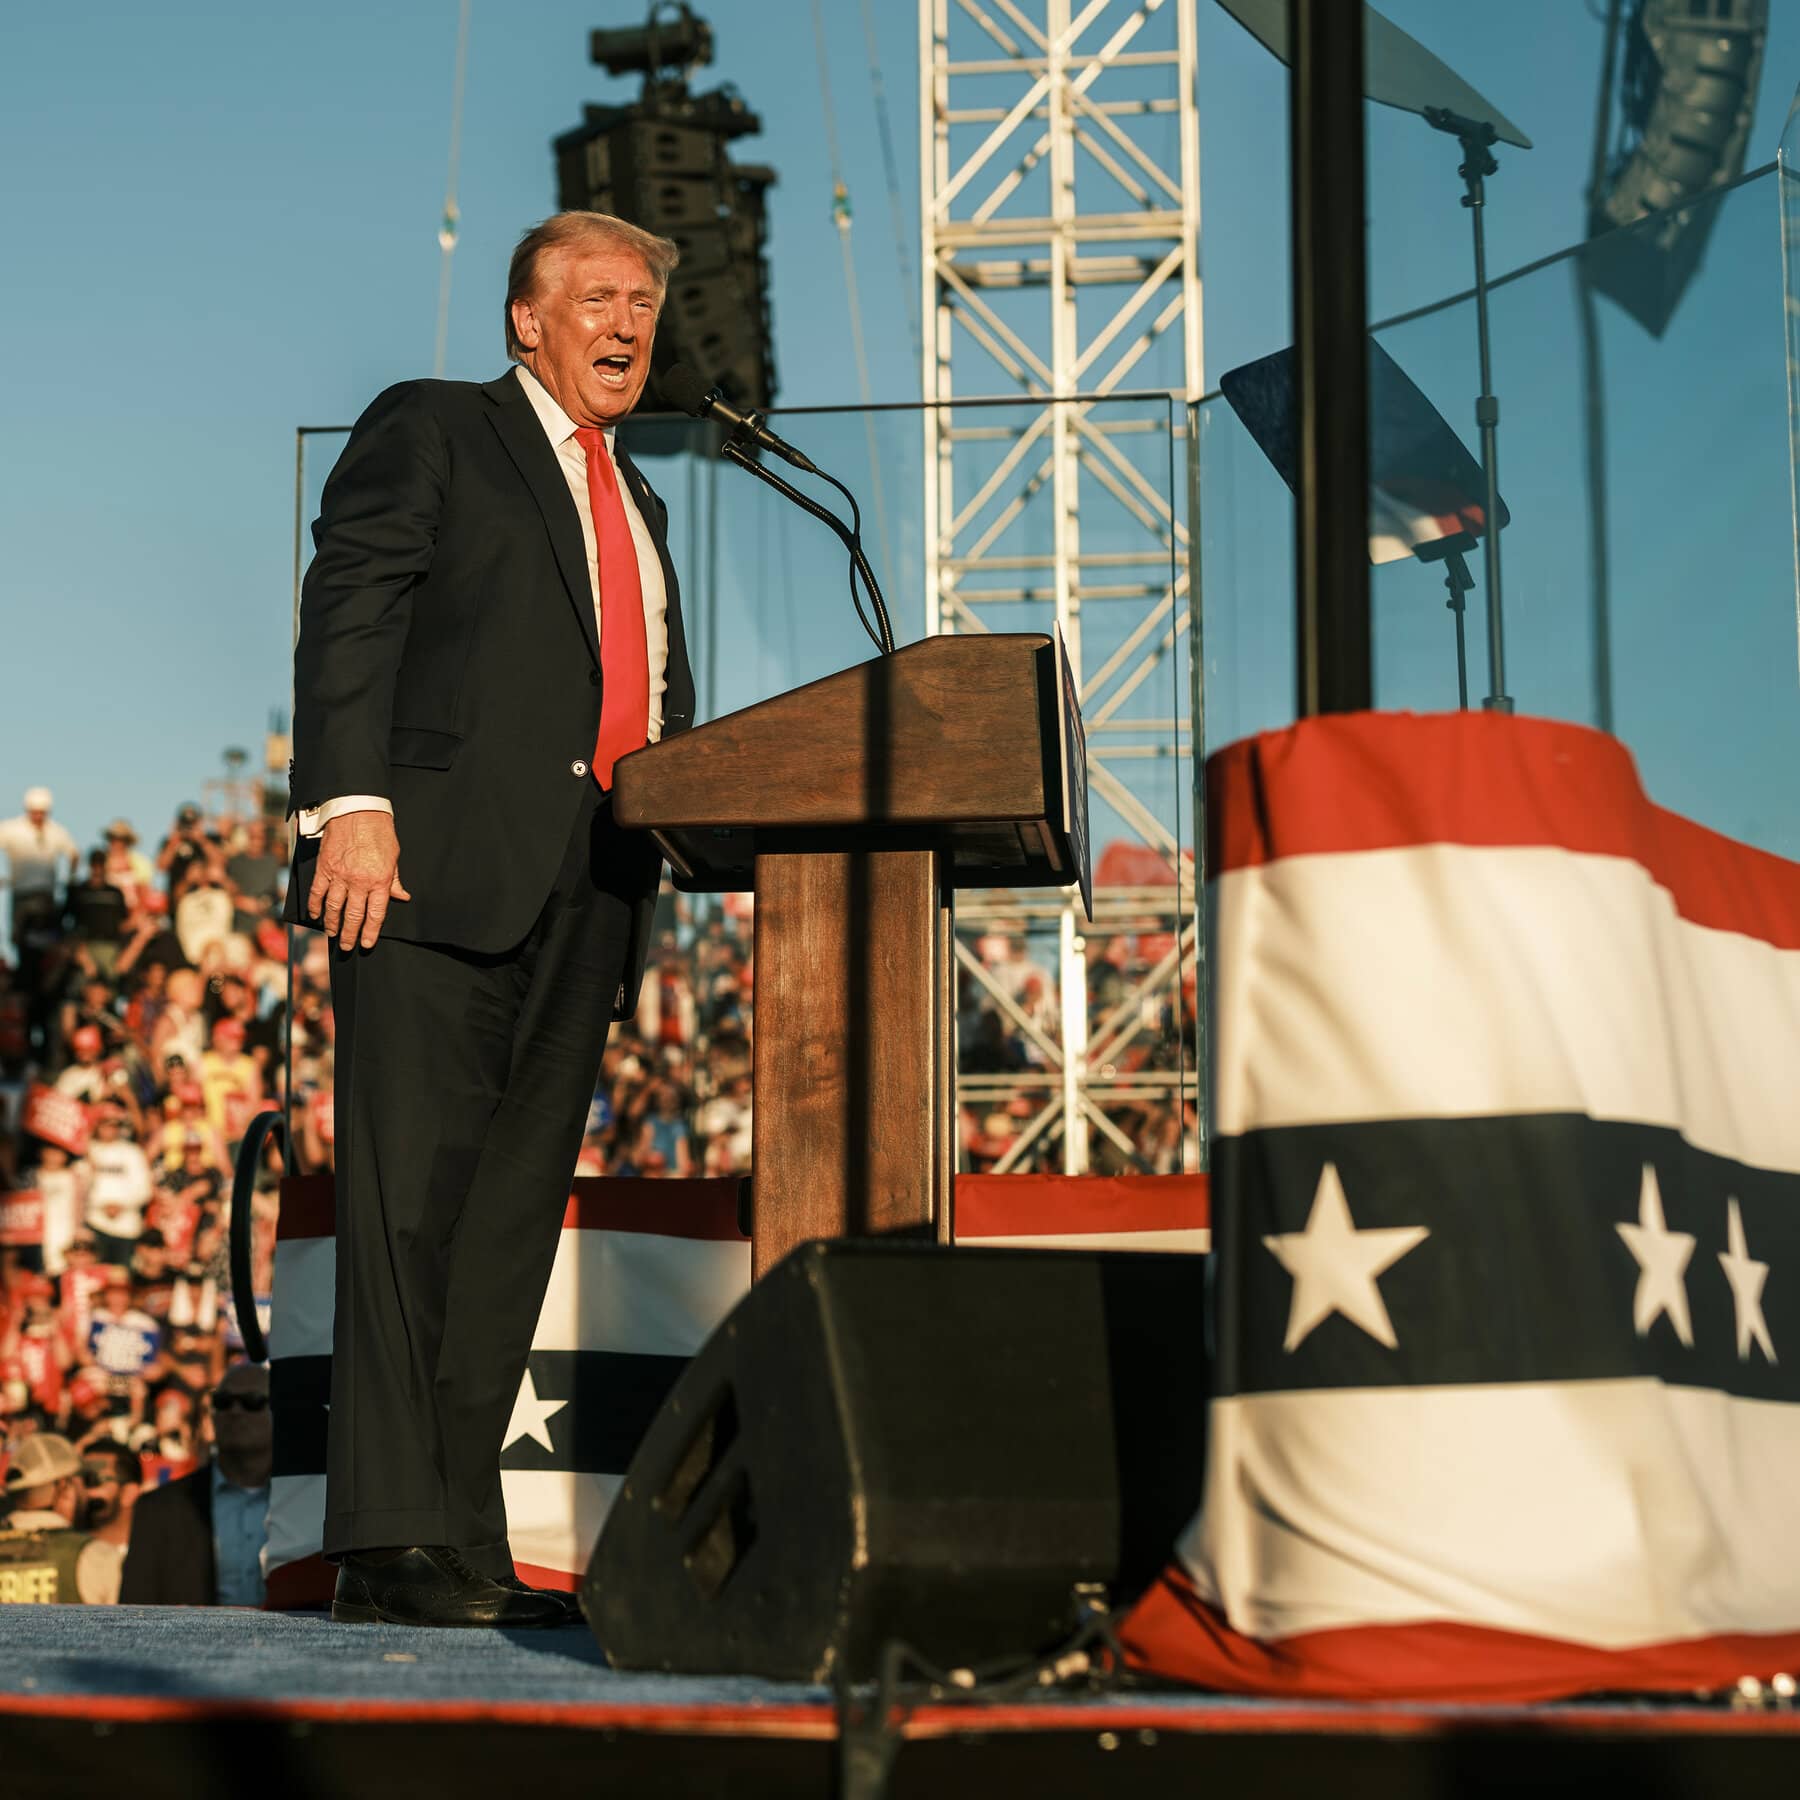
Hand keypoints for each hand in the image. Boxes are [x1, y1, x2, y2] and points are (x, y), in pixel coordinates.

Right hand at [308, 812, 410, 949]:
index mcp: (379, 880)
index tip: (366, 944)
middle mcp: (359, 881)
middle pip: (353, 915)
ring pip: (334, 907)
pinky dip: (316, 906)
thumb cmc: (379, 832)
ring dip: (332, 924)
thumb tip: (401, 897)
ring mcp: (339, 875)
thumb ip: (394, 880)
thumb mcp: (394, 857)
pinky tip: (316, 915)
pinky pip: (318, 892)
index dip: (370, 932)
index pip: (375, 913)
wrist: (357, 810)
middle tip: (347, 946)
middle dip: (350, 934)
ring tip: (332, 934)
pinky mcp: (324, 868)